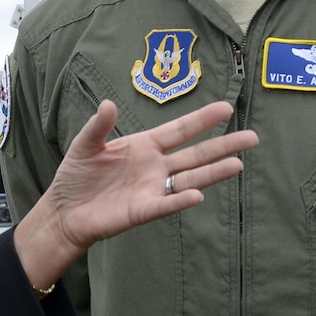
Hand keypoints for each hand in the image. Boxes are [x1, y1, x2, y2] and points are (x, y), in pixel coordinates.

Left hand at [14, 99, 256, 290]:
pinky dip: (181, 200)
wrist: (64, 211)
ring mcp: (152, 189)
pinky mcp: (143, 211)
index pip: (179, 130)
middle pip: (195, 154)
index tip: (225, 108)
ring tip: (238, 164)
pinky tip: (198, 195)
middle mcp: (155, 167)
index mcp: (145, 146)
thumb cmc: (76, 176)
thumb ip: (98, 126)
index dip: (201, 120)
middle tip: (251, 137)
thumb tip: (108, 104)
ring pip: (190, 179)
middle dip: (223, 145)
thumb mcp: (85, 145)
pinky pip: (166, 204)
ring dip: (213, 173)